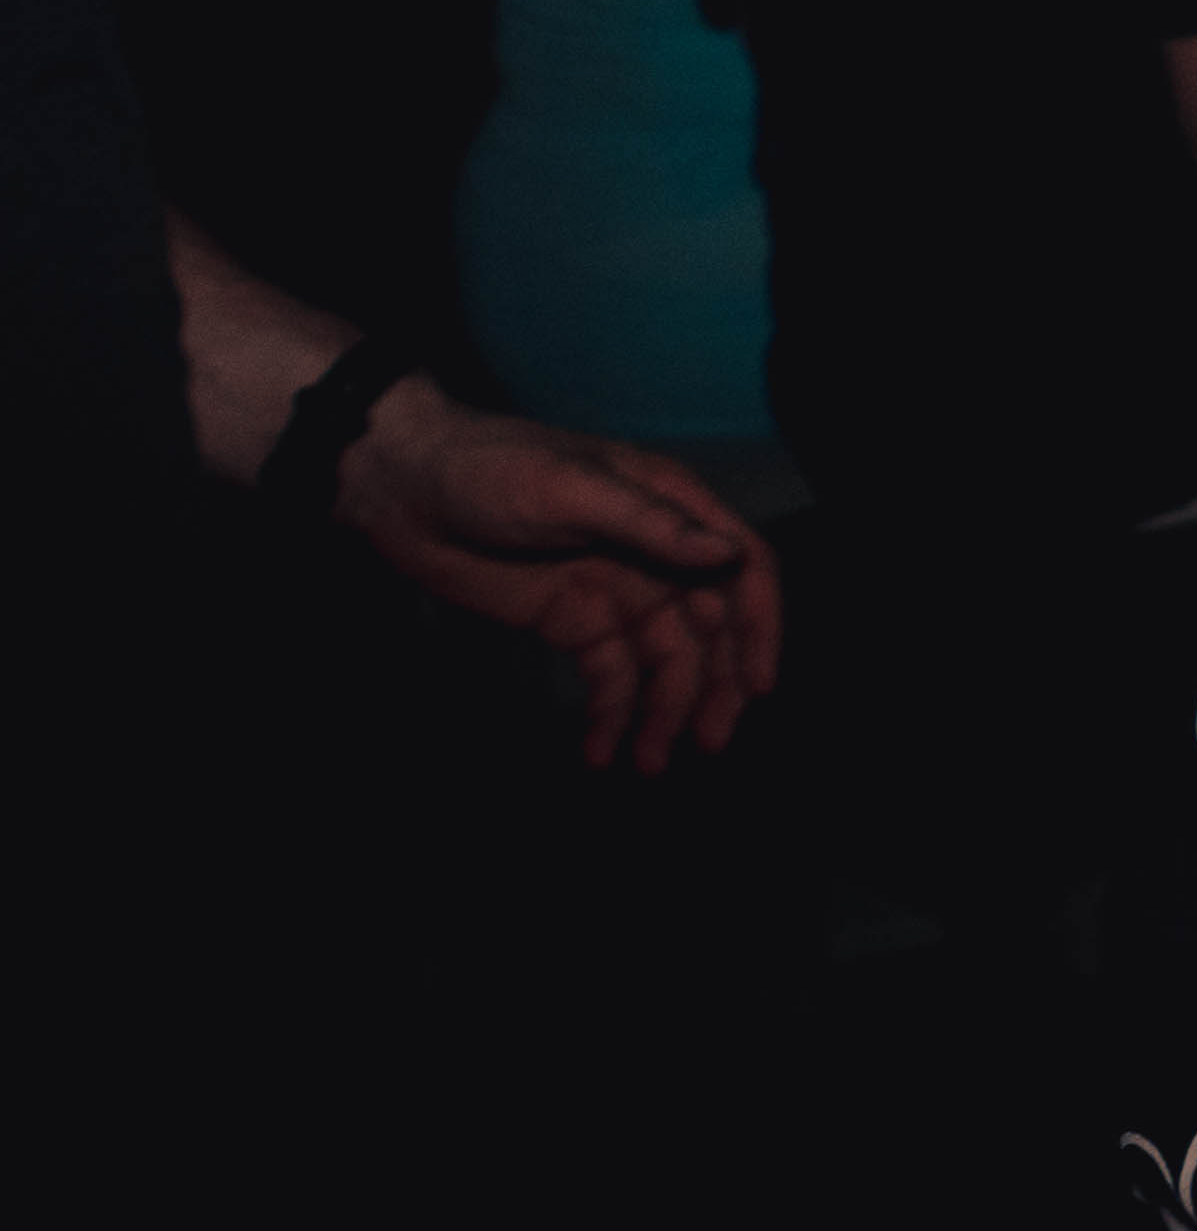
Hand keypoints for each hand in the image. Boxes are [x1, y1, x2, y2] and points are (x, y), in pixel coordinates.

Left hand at [332, 385, 787, 771]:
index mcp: (671, 508)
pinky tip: (600, 751)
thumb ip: (651, 525)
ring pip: (662, 660)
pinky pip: (609, 674)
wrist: (402, 490)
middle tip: (706, 743)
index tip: (757, 688)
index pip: (743, 568)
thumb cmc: (490, 468)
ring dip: (663, 711)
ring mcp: (615, 589)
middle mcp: (655, 552)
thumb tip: (727, 556)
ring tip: (648, 762)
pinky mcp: (572, 621)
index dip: (760, 627)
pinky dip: (611, 715)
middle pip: (710, 627)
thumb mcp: (571, 489)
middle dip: (714, 686)